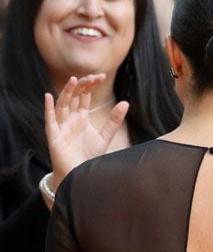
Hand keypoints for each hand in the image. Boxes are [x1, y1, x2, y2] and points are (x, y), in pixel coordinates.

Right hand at [44, 75, 129, 189]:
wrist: (80, 174)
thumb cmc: (89, 156)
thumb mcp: (105, 136)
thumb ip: (114, 120)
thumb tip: (126, 103)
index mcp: (81, 117)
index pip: (83, 96)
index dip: (91, 85)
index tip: (101, 76)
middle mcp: (70, 119)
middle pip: (73, 96)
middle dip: (82, 85)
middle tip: (93, 77)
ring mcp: (62, 126)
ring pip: (62, 105)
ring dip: (66, 92)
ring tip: (74, 80)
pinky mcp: (54, 136)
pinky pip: (50, 121)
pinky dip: (48, 109)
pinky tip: (48, 97)